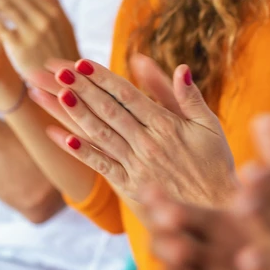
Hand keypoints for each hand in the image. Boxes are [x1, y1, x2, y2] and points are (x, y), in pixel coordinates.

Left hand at [46, 54, 236, 205]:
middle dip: (81, 88)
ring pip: (100, 134)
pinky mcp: (130, 186)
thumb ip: (189, 96)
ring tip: (53, 95)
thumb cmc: (215, 162)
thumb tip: (180, 67)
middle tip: (57, 71)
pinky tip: (62, 137)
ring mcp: (137, 165)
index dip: (103, 78)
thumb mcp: (208, 124)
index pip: (128, 95)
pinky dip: (82, 152)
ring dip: (75, 114)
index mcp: (166, 125)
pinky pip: (102, 165)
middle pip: (108, 110)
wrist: (215, 206)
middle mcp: (147, 143)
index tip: (81, 62)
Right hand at [142, 187, 269, 269]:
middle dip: (168, 234)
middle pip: (177, 248)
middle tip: (166, 220)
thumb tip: (267, 117)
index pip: (183, 215)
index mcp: (221, 232)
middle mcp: (213, 265)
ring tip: (177, 251)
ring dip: (175, 269)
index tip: (151, 189)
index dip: (165, 204)